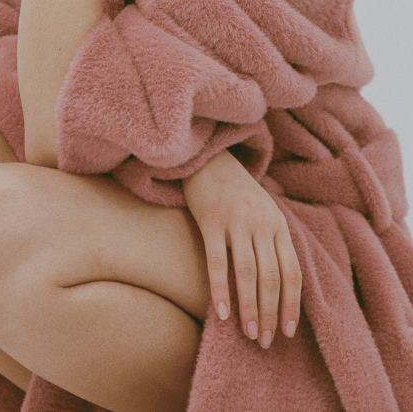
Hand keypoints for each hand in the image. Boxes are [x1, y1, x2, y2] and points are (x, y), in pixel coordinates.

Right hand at [183, 150, 301, 348]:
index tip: (288, 331)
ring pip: (247, 273)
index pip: (292, 272)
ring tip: (250, 334)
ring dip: (250, 308)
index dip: (292, 304)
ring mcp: (236, 221)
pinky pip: (217, 261)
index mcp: (278, 224)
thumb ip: (273, 242)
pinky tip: (221, 314)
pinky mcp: (211, 221)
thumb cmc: (237, 193)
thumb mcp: (264, 212)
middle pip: (271, 277)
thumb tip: (280, 286)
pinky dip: (221, 290)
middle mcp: (261, 223)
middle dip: (271, 313)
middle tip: (266, 341)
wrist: (210, 161)